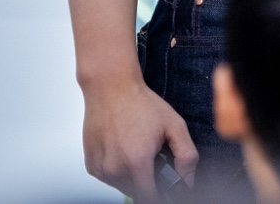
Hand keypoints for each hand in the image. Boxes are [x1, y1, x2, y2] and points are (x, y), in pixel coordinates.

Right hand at [81, 72, 195, 198]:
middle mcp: (115, 168)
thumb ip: (186, 156)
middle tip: (151, 157)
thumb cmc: (139, 103)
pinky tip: (122, 150)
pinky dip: (117, 170)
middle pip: (136, 192)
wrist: (110, 87)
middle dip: (147, 181)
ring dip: (132, 176)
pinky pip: (109, 178)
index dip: (161, 192)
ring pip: (122, 186)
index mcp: (137, 162)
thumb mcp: (174, 125)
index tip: (164, 183)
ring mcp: (101, 168)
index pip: (150, 197)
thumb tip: (188, 181)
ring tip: (136, 150)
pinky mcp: (92, 165)